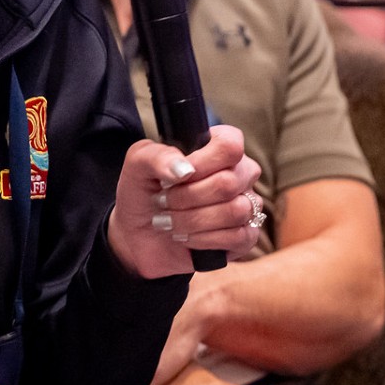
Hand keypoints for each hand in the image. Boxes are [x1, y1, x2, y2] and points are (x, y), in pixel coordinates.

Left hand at [108, 125, 260, 278]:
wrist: (139, 233)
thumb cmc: (144, 192)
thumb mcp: (138, 165)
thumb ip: (157, 156)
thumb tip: (184, 169)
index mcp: (216, 148)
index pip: (230, 144)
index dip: (202, 162)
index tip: (175, 176)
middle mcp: (238, 173)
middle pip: (229, 182)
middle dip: (187, 197)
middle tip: (162, 201)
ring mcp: (245, 205)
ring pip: (236, 211)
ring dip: (193, 220)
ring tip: (169, 221)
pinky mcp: (245, 237)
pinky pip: (239, 237)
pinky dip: (204, 239)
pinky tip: (185, 237)